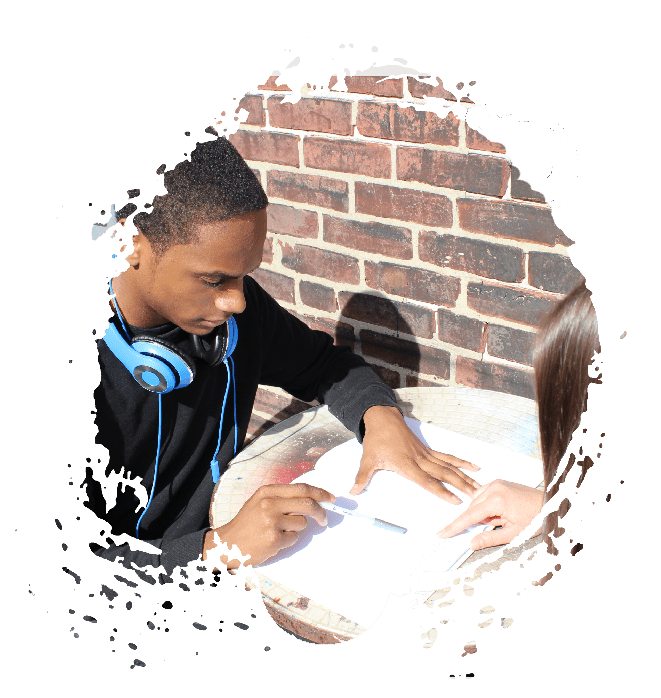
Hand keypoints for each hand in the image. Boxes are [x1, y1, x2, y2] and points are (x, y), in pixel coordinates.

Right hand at [202, 483, 334, 567]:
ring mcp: (271, 522)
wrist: (227, 544)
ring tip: (280, 532)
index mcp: (267, 491)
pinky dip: (289, 540)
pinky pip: (294, 538)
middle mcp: (269, 504)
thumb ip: (281, 498)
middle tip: (324, 519)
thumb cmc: (247, 523)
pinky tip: (274, 540)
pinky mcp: (274, 539)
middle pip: (307, 503)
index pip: (301, 488)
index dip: (319, 492)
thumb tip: (311, 498)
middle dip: (320, 512)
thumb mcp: (259, 502)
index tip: (330, 498)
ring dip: (297, 529)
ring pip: (301, 523)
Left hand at [355, 405, 479, 504]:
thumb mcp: (367, 459)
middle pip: (444, 474)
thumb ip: (362, 477)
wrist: (383, 419)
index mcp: (406, 464)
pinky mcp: (428, 450)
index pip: (427, 481)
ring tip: (480, 485)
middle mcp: (420, 459)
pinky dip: (461, 462)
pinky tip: (474, 467)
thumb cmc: (376, 440)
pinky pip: (447, 457)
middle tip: (476, 497)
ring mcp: (426, 454)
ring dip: (465, 476)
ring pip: (449, 466)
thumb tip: (352, 492)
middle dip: (461, 486)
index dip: (441, 491)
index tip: (455, 501)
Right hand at [437, 479, 543, 549]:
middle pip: (472, 508)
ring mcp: (496, 483)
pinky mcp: (498, 482)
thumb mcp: (514, 534)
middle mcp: (494, 488)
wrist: (550, 503)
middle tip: (495, 527)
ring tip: (500, 519)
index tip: (442, 533)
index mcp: (497, 501)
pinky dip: (484, 505)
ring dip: (481, 513)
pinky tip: (498, 512)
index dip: (455, 526)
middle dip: (476, 521)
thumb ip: (490, 538)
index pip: (469, 516)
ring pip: (475, 501)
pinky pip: (482, 494)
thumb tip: (472, 543)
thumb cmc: (535, 518)